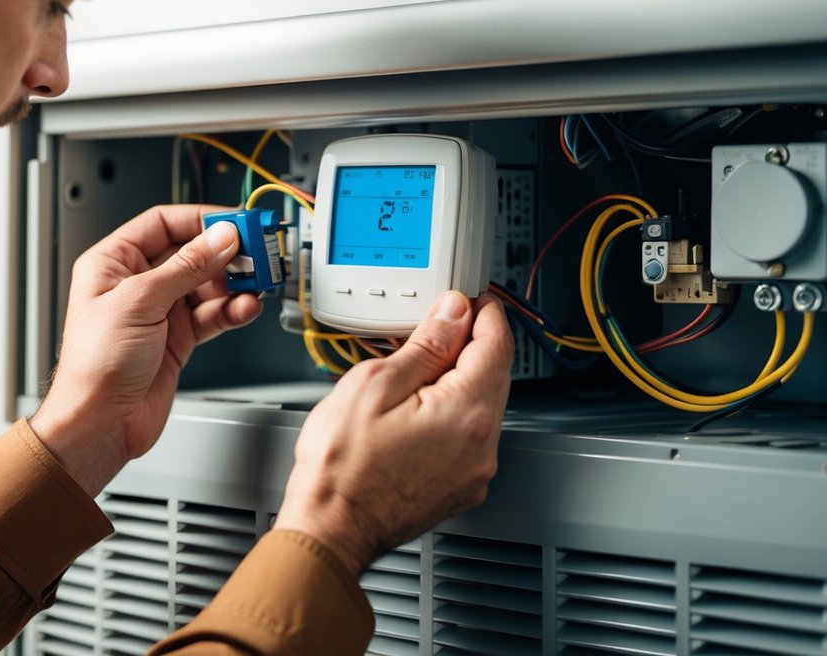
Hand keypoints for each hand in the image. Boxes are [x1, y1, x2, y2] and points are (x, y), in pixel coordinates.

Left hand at [30, 204, 263, 496]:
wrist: (100, 423)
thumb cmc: (95, 365)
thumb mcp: (141, 302)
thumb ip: (186, 267)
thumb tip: (220, 237)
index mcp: (113, 262)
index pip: (164, 223)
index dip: (201, 219)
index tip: (236, 222)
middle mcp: (137, 283)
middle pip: (191, 253)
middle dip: (225, 252)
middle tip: (257, 252)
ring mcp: (159, 311)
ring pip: (207, 284)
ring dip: (234, 283)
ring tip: (256, 283)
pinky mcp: (178, 338)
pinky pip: (212, 314)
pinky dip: (232, 310)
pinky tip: (246, 308)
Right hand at [273, 291, 512, 576]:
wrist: (329, 528)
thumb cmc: (342, 467)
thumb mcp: (375, 383)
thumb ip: (425, 345)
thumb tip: (453, 314)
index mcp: (466, 412)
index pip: (497, 343)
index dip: (484, 311)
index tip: (467, 298)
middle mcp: (482, 444)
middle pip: (494, 373)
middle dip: (469, 343)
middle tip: (434, 326)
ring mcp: (474, 470)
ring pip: (481, 405)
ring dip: (458, 379)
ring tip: (412, 371)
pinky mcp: (460, 486)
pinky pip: (468, 435)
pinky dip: (450, 412)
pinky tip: (414, 409)